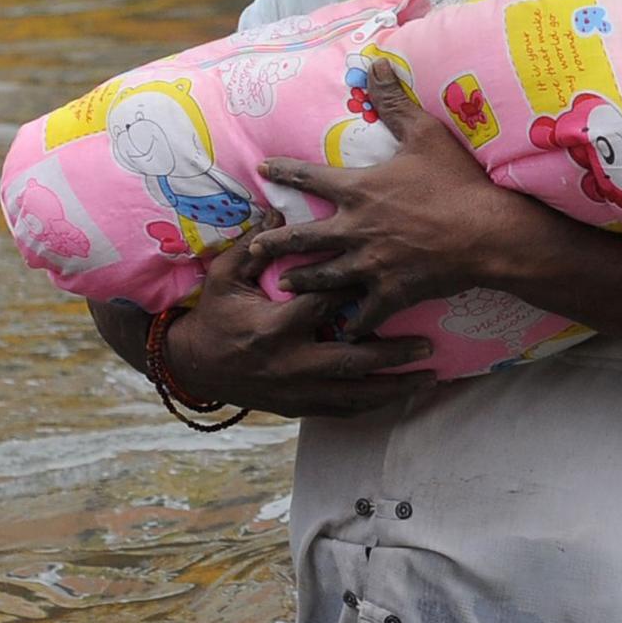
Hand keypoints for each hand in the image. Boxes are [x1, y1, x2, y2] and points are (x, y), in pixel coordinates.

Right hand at [164, 215, 434, 418]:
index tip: (393, 279)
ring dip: (393, 388)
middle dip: (391, 355)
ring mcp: (296, 391)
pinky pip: (342, 410)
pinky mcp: (297, 408)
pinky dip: (372, 405)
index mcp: (274, 328)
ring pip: (353, 396)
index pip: (324, 307)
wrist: (191, 367)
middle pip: (352, 361)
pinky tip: (399, 396)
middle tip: (427, 345)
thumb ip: (253, 248)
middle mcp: (290, 363)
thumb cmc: (213, 315)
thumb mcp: (225, 278)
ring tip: (430, 379)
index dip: (358, 293)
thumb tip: (277, 212)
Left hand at [246, 60, 555, 337]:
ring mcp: (371, 264)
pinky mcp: (392, 291)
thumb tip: (373, 62)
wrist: (487, 232)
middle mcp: (356, 229)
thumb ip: (394, 101)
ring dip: (302, 281)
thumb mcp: (425, 133)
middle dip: (276, 242)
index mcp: (359, 190)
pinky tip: (343, 333)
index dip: (284, 171)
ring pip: (324, 277)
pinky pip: (365, 313)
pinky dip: (353, 324)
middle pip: (304, 238)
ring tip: (285, 285)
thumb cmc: (457, 181)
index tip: (262, 169)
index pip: (310, 178)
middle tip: (255, 248)